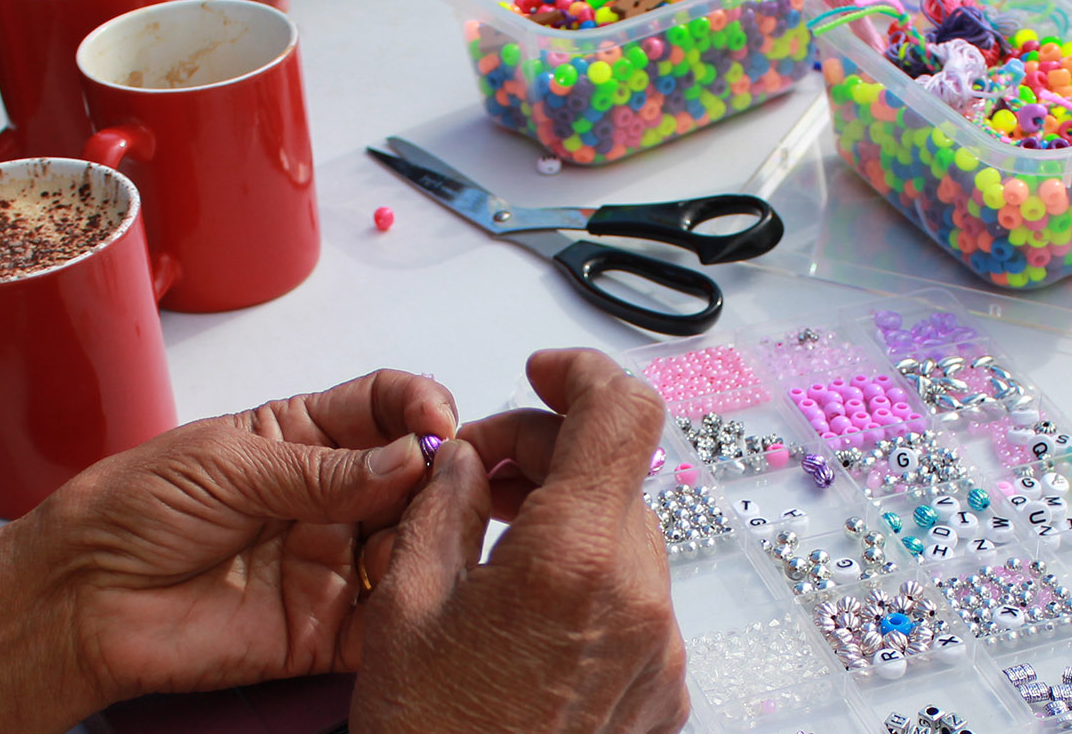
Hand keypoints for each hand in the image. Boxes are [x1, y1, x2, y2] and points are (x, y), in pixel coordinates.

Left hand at [23, 369, 456, 700]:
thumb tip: (409, 457)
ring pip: (414, 546)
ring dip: (430, 540)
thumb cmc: (129, 513)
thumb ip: (321, 469)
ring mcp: (331, 563)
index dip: (420, 407)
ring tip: (417, 538)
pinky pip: (388, 623)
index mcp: (302, 438)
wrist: (80, 600)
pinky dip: (412, 609)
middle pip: (416, 478)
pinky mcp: (327, 631)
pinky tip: (408, 591)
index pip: (385, 407)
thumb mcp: (226, 464)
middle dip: (443, 476)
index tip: (437, 421)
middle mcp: (328, 499)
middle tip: (450, 481)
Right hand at [352, 348, 689, 733]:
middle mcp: (639, 600)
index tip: (542, 373)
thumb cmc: (428, 732)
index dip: (582, 373)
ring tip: (493, 551)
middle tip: (477, 477)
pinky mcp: (664, 692)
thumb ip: (446, 502)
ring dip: (569, 520)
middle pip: (617, 477)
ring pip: (627, 538)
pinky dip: (588, 583)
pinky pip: (635, 602)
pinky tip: (524, 615)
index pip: (622, 413)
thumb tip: (470, 453)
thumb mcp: (407, 600)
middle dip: (550, 455)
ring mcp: (662, 651)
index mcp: (576, 560)